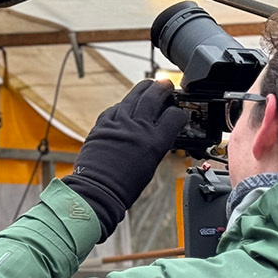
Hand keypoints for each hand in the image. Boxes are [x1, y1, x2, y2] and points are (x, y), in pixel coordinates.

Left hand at [62, 79, 188, 237]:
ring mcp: (118, 124)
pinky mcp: (102, 125)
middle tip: (167, 85)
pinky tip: (126, 105)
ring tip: (149, 85)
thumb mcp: (151, 164)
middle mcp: (138, 129)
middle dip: (163, 88)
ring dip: (143, 89)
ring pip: (133, 97)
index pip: (174, 116)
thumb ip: (156, 144)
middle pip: (154, 97)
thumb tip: (160, 131)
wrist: (97, 191)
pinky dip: (122, 105)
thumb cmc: (124, 187)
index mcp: (155, 142)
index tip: (180, 112)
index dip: (179, 112)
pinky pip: (115, 109)